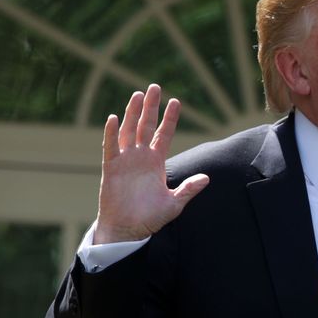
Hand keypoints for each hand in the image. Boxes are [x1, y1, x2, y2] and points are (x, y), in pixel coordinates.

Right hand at [96, 84, 208, 243]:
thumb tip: (207, 178)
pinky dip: (111, 133)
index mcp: (156, 162)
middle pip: (145, 126)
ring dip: (132, 113)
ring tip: (137, 95)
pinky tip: (113, 118)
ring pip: (128, 131)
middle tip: (155, 87)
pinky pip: (110, 147)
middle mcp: (140, 157)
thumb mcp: (174, 203)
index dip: (170, 119)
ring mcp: (125, 161)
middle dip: (151, 107)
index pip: (163, 134)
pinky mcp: (110, 168)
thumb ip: (188, 189)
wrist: (128, 230)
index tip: (176, 101)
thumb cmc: (150, 218)